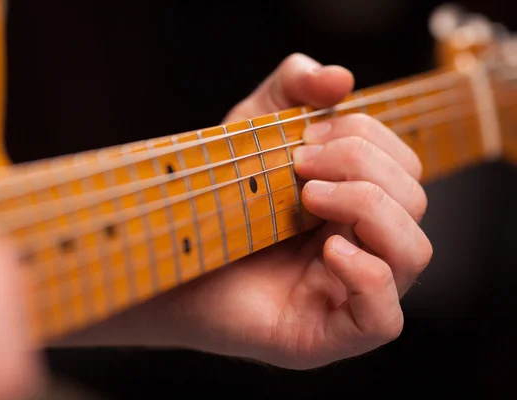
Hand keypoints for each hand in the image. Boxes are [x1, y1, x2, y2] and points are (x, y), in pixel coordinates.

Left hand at [73, 53, 432, 369]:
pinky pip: (386, 319)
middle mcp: (362, 247)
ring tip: (308, 198)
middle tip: (302, 165)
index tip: (307, 138)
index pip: (404, 167)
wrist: (166, 250)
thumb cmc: (213, 195)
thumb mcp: (252, 127)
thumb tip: (340, 78)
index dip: (370, 140)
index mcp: (355, 204)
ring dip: (369, 209)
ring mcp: (348, 295)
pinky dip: (368, 275)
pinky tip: (327, 249)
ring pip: (414, 253)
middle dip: (363, 169)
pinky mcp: (327, 335)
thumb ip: (293, 89)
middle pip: (413, 202)